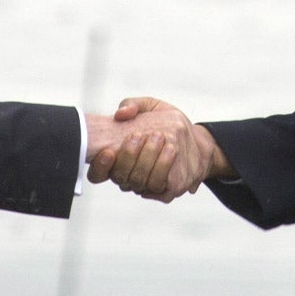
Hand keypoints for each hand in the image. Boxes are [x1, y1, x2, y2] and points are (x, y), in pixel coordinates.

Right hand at [88, 98, 226, 199]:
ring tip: (158, 137)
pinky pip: (158, 185)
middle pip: (119, 176)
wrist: (197, 141)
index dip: (99, 167)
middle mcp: (128, 177)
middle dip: (128, 156)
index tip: (107, 151)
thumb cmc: (168, 124)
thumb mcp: (151, 107)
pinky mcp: (165, 190)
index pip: (97, 174)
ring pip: (138, 181)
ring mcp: (145, 186)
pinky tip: (170, 149)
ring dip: (147, 159)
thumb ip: (133, 105)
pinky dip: (163, 166)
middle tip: (139, 135)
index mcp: (117, 161)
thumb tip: (121, 114)